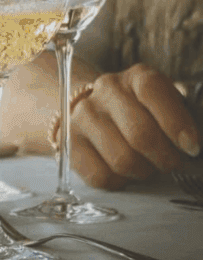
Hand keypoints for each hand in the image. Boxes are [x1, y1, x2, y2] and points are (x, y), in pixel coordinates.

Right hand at [71, 63, 200, 189]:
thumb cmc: (144, 113)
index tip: (192, 147)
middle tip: (173, 164)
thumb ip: (180, 119)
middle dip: (165, 158)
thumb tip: (193, 147)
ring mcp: (84, 115)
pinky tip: (125, 171)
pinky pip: (102, 176)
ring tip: (147, 165)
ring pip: (122, 159)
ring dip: (143, 171)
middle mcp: (107, 90)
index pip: (153, 91)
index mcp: (136, 77)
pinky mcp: (69, 141)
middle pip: (140, 133)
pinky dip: (121, 181)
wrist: (97, 110)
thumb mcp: (166, 105)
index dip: (177, 123)